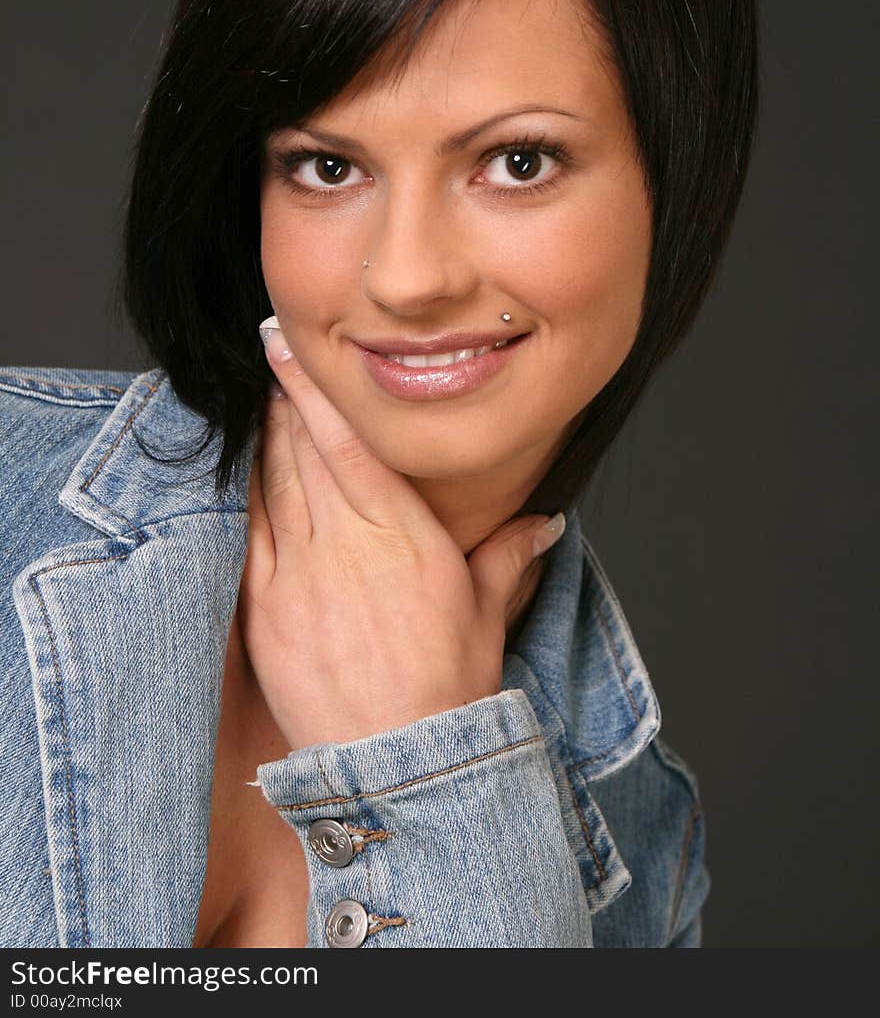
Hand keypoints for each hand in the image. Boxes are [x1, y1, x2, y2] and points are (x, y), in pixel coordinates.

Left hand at [237, 320, 565, 751]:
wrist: (399, 763)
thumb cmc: (449, 686)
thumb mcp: (487, 610)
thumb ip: (508, 553)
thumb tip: (546, 520)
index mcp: (404, 535)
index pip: (352, 446)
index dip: (319, 394)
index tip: (292, 352)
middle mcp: (348, 546)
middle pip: (307, 455)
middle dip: (289, 403)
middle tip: (274, 360)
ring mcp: (300, 577)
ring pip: (276, 487)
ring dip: (267, 440)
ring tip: (261, 402)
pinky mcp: (266, 612)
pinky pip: (249, 537)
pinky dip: (244, 497)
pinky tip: (243, 471)